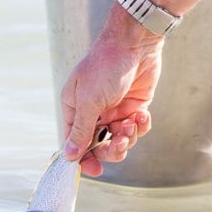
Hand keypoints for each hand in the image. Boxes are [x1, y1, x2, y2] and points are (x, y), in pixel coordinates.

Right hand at [61, 5, 164, 176]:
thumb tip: (69, 156)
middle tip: (120, 142)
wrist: (135, 42)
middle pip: (99, 146)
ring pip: (120, 140)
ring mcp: (114, 111)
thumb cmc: (104, 67)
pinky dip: (141, 125)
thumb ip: (81, 131)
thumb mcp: (89, 102)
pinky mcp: (134, 107)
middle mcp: (93, 113)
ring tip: (132, 123)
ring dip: (128, 137)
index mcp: (75, 110)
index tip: (94, 170)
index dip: (84, 158)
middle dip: (111, 148)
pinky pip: (137, 128)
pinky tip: (142, 114)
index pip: (75, 143)